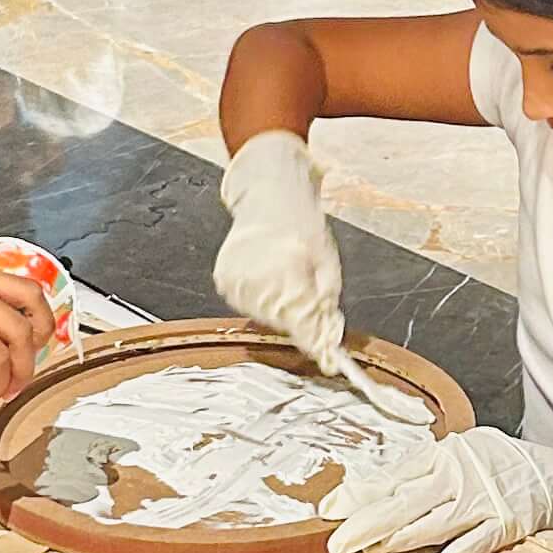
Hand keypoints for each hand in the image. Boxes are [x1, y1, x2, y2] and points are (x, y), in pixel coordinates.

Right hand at [214, 130, 346, 367]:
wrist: (269, 198)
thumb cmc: (300, 222)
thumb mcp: (327, 262)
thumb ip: (325, 300)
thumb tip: (328, 334)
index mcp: (285, 266)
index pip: (300, 320)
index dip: (315, 340)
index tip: (327, 354)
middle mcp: (256, 274)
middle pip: (281, 321)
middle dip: (300, 321)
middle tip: (311, 306)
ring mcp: (235, 279)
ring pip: (264, 316)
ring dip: (281, 311)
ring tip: (288, 282)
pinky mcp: (224, 281)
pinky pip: (247, 305)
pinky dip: (262, 301)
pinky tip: (271, 281)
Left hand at [326, 427, 552, 552]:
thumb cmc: (506, 471)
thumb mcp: (461, 461)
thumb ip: (422, 478)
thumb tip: (373, 497)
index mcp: (446, 454)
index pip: (393, 475)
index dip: (359, 493)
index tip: (329, 510)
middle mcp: (460, 472)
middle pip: (404, 499)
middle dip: (365, 522)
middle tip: (335, 542)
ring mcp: (485, 497)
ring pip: (434, 520)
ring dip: (399, 537)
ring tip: (369, 549)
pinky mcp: (509, 520)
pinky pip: (481, 537)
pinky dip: (461, 549)